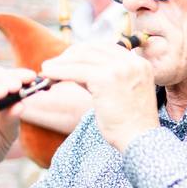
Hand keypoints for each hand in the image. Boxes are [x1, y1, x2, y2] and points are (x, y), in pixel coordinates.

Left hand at [41, 43, 158, 151]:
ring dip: (61, 62)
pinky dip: (59, 71)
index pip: (107, 48)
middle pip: (93, 49)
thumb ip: (103, 76)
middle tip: (54, 64)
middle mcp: (132, 62)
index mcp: (140, 64)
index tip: (69, 59)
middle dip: (70, 55)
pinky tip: (48, 75)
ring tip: (46, 69)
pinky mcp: (106, 78)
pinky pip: (75, 70)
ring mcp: (120, 69)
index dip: (84, 52)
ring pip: (82, 57)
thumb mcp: (122, 92)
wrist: (140, 139)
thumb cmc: (130, 123)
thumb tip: (74, 68)